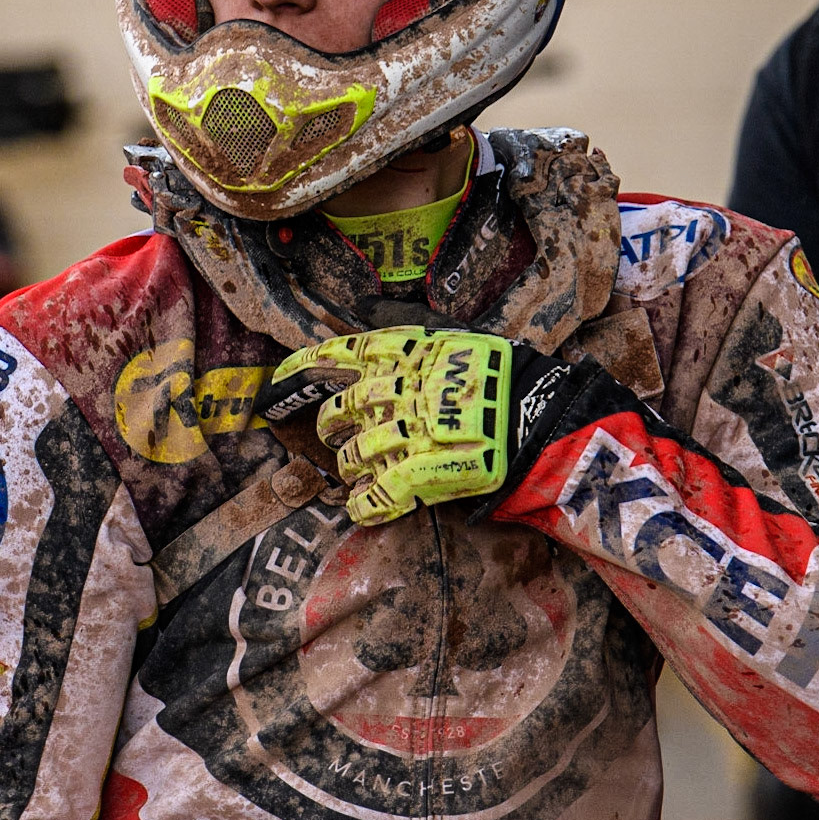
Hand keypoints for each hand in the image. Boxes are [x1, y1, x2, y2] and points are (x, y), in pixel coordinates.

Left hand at [258, 327, 516, 525]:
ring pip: (354, 455)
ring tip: (356, 474)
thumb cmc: (500, 373)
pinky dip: (366, 506)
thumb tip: (367, 309)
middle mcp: (394, 392)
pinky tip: (362, 510)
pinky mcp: (418, 474)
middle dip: (332, 426)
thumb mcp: (452, 336)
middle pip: (341, 410)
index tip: (281, 377)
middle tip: (336, 436)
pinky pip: (378, 495)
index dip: (306, 366)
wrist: (537, 414)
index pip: (340, 354)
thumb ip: (407, 327)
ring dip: (350, 468)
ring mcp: (404, 435)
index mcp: (402, 356)